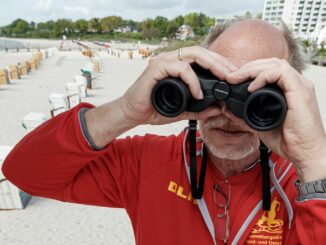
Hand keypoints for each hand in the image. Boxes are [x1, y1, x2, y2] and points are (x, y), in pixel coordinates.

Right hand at [120, 46, 237, 125]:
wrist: (132, 113)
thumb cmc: (154, 108)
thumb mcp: (182, 110)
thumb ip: (199, 110)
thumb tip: (218, 109)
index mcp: (177, 65)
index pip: (202, 58)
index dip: (220, 64)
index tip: (233, 75)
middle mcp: (171, 59)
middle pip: (201, 52)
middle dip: (220, 62)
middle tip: (233, 75)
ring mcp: (163, 61)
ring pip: (193, 54)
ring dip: (211, 65)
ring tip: (222, 79)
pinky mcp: (156, 68)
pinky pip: (180, 68)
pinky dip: (192, 80)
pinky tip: (198, 94)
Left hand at [226, 58, 325, 181]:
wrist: (306, 153)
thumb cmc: (290, 141)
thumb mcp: (261, 125)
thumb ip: (245, 116)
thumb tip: (228, 110)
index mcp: (289, 90)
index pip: (269, 69)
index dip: (250, 71)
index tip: (233, 80)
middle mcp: (296, 85)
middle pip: (271, 62)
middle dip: (248, 67)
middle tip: (231, 77)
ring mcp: (300, 86)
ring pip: (275, 63)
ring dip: (252, 69)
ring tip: (237, 79)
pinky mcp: (300, 91)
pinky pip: (281, 72)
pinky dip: (263, 76)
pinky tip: (251, 88)